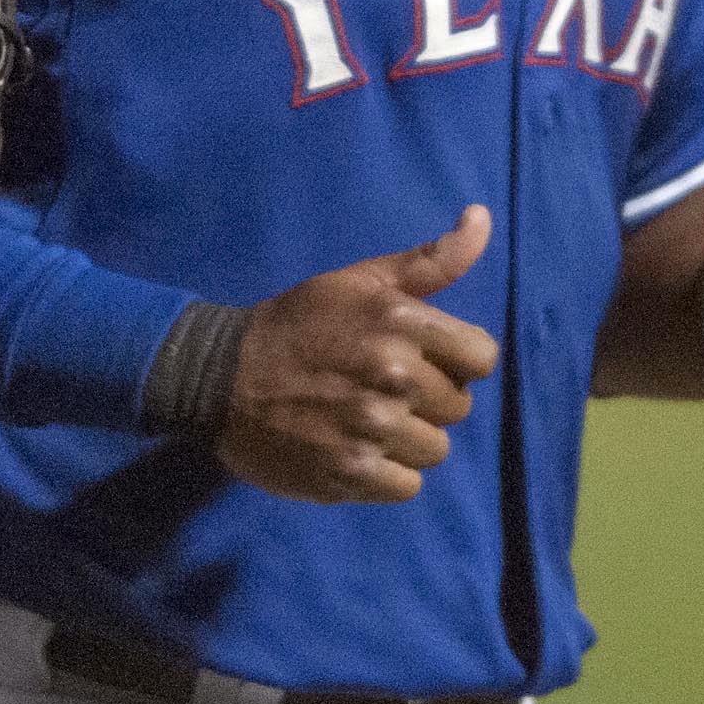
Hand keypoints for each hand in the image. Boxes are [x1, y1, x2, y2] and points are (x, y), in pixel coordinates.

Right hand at [218, 208, 498, 504]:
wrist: (220, 377)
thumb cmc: (298, 323)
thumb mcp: (360, 280)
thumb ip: (431, 260)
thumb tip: (483, 217)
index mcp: (401, 322)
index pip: (482, 358)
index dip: (457, 361)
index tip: (424, 360)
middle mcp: (393, 375)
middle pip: (458, 407)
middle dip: (427, 400)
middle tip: (380, 389)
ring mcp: (372, 428)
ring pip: (434, 450)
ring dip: (407, 440)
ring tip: (364, 421)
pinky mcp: (350, 473)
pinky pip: (407, 486)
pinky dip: (385, 475)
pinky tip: (353, 449)